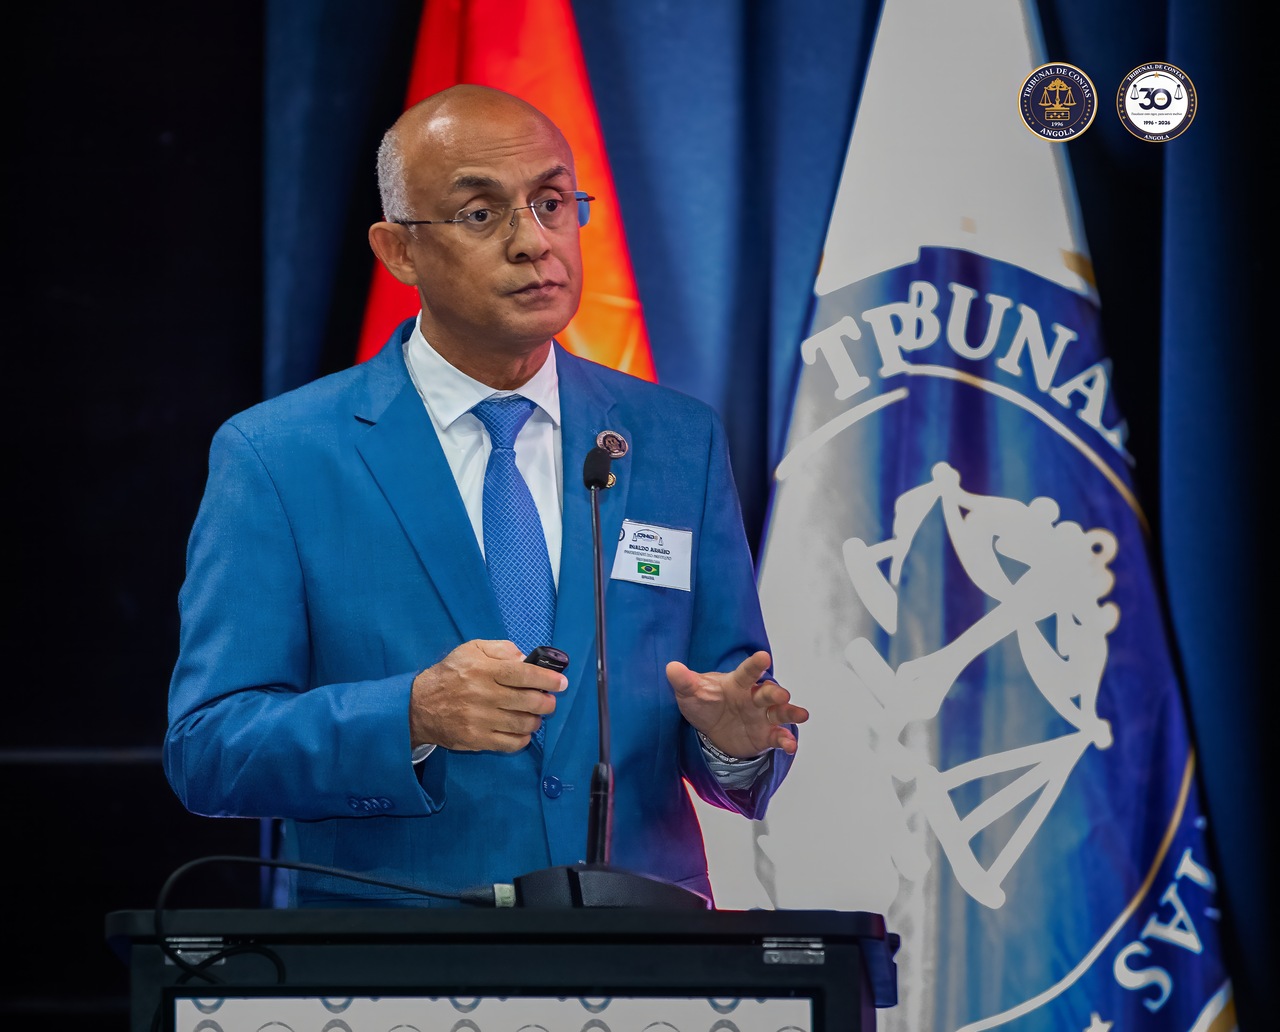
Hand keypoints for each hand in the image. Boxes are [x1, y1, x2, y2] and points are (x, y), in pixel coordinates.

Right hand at [410, 640, 567, 751]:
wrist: (419, 706)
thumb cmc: (450, 674)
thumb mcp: (471, 649)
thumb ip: (500, 649)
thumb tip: (524, 659)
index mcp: (484, 670)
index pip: (523, 674)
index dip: (547, 679)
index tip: (561, 683)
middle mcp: (484, 695)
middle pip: (529, 701)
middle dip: (546, 702)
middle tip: (548, 701)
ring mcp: (480, 720)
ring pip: (523, 724)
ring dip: (535, 720)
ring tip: (533, 715)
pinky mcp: (477, 739)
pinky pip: (510, 743)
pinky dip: (523, 738)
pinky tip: (521, 730)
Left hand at [666, 650, 808, 758]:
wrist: (711, 731)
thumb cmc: (705, 703)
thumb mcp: (690, 694)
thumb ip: (684, 682)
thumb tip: (671, 668)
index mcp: (736, 684)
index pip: (746, 672)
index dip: (755, 665)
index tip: (763, 656)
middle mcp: (753, 698)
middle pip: (767, 692)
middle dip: (774, 692)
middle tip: (781, 694)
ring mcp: (761, 717)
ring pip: (779, 712)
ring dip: (790, 712)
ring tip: (801, 714)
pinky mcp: (764, 736)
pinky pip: (777, 737)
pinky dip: (785, 740)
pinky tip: (790, 745)